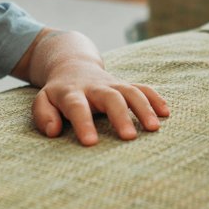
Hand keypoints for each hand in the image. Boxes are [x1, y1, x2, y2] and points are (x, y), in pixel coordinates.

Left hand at [32, 59, 169, 144]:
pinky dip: (155, 98)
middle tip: (130, 138)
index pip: (77, 106)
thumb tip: (53, 131)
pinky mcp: (125, 85)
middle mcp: (95, 87)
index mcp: (71, 93)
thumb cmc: (58, 93)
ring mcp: (113, 84)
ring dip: (144, 108)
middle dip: (121, 116)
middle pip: (110, 97)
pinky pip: (143, 88)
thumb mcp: (43, 101)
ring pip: (131, 91)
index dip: (84, 123)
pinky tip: (166, 113)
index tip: (91, 143)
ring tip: (154, 128)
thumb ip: (43, 116)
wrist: (73, 65)